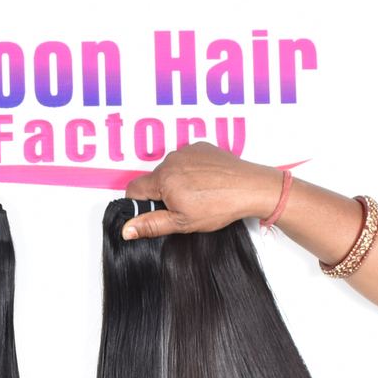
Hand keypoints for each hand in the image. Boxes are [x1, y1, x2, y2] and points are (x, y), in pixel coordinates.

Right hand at [122, 142, 284, 239]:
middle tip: (181, 208)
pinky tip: (205, 184)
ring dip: (176, 182)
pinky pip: (186, 160)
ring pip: (170, 169)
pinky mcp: (201, 147)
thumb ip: (151, 224)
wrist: (251, 188)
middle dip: (161, 195)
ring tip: (197, 196)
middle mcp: (172, 160)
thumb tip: (127, 229)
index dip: (138, 204)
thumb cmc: (220, 205)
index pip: (133, 189)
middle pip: (153, 180)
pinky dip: (190, 171)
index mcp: (163, 178)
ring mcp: (187, 151)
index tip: (151, 213)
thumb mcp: (181, 223)